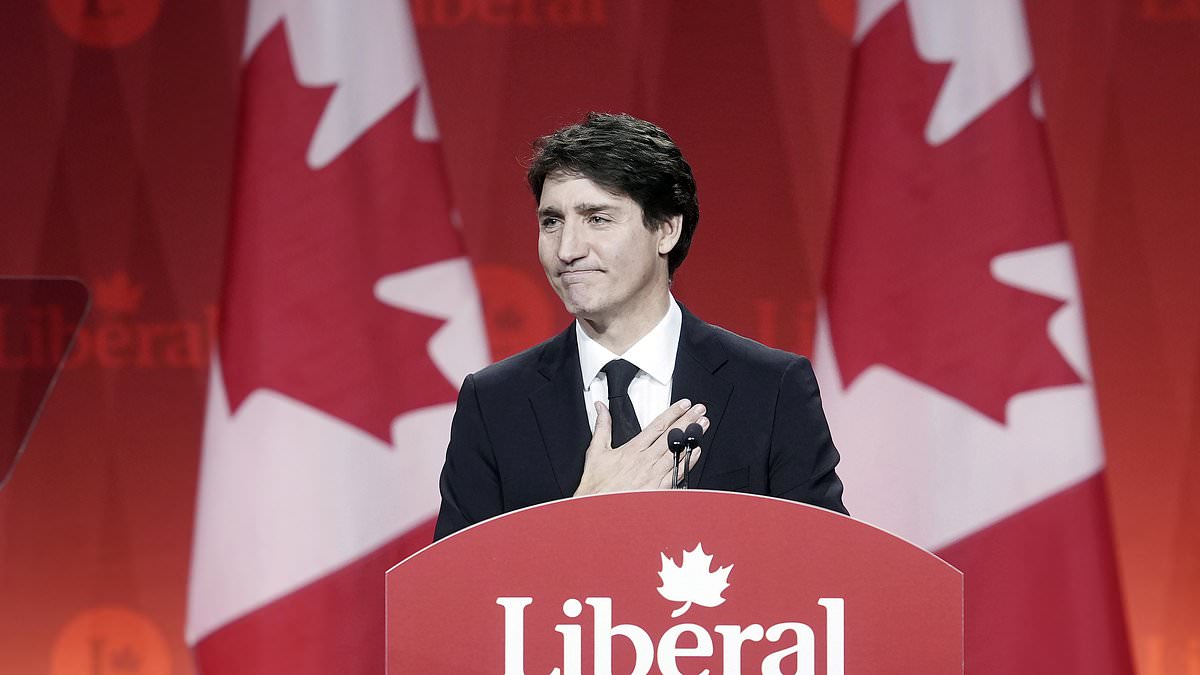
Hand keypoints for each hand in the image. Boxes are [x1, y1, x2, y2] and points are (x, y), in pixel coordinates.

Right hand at [573, 398, 708, 496]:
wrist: (598, 509)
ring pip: (676, 452)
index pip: (657, 426)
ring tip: (701, 426)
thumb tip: (601, 407)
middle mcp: (645, 460)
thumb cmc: (597, 484)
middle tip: (699, 410)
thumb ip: (602, 426)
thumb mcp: (596, 451)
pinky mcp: (657, 489)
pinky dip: (687, 461)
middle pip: (671, 436)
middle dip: (687, 421)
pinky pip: (676, 473)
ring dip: (691, 437)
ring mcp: (653, 475)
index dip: (672, 413)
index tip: (684, 404)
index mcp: (632, 449)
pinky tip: (696, 452)